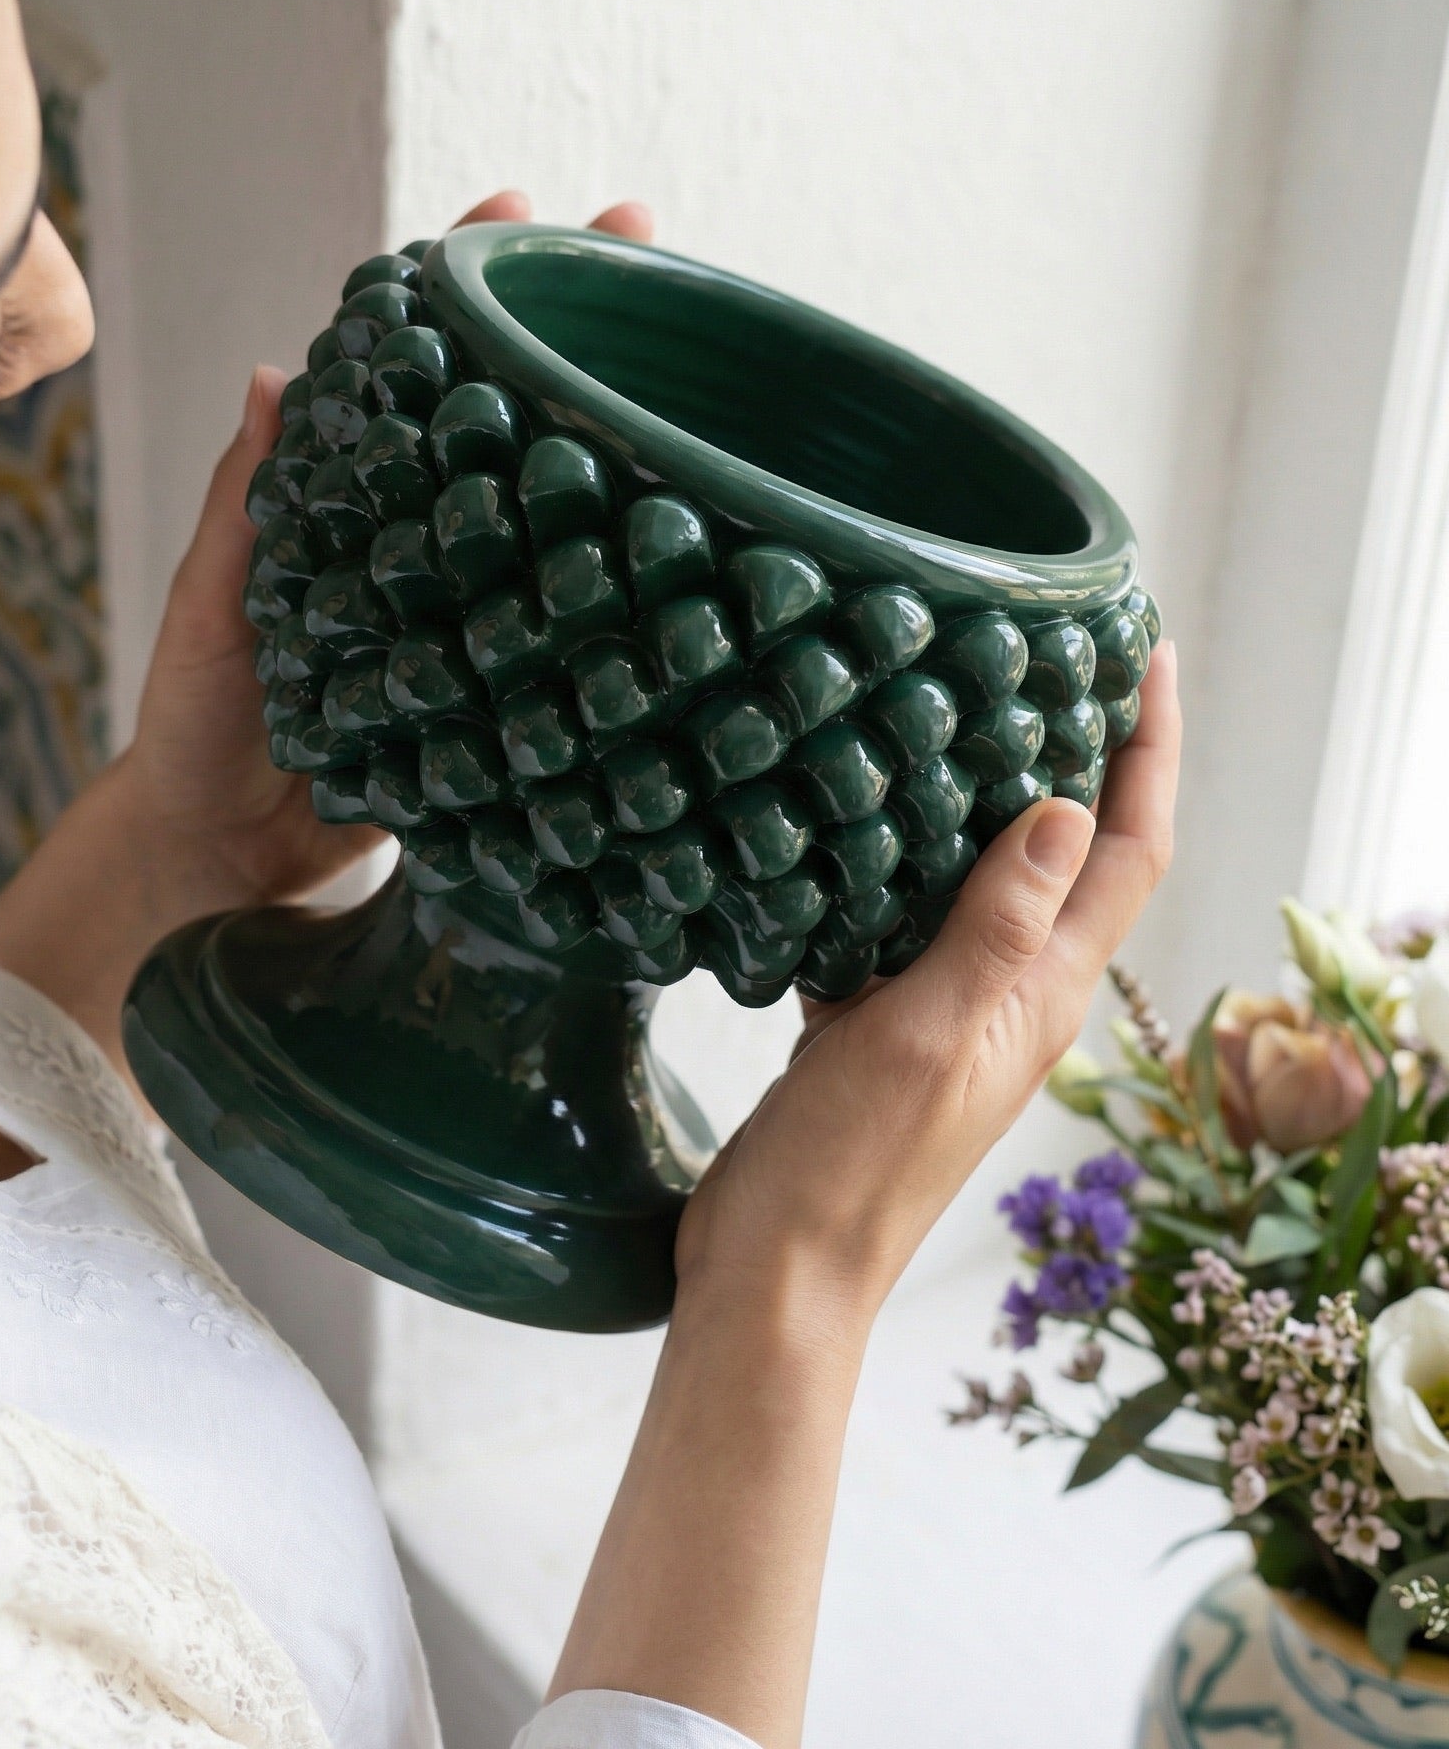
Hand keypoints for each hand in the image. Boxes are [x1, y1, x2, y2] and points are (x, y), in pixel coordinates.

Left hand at [114, 190, 656, 922]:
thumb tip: (270, 375)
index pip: (411, 362)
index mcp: (348, 495)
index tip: (520, 208)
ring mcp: (473, 601)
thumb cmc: (194, 724)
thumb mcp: (209, 611)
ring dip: (619, 429)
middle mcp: (423, 533)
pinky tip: (688, 534)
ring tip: (702, 358)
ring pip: (554, 498)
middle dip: (576, 319)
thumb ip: (243, 508)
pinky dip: (624, 569)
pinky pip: (569, 613)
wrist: (218, 854)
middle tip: (650, 243)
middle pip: (506, 405)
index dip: (463, 278)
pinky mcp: (503, 680)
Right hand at [552, 642, 1178, 1743]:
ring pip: (984, 882)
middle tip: (1050, 655)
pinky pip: (900, 920)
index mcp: (1039, 993)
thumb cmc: (853, 1164)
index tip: (1147, 656)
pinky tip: (840, 824)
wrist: (777, 1271)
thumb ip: (995, 928)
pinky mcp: (875, 1025)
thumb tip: (1068, 809)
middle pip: (1073, 857)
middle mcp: (1008, 996)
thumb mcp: (928, 1032)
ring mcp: (942, 1011)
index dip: (1150, 752)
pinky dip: (891, 860)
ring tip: (949, 710)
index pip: (1127, 853)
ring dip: (986, 799)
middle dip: (1082, 754)